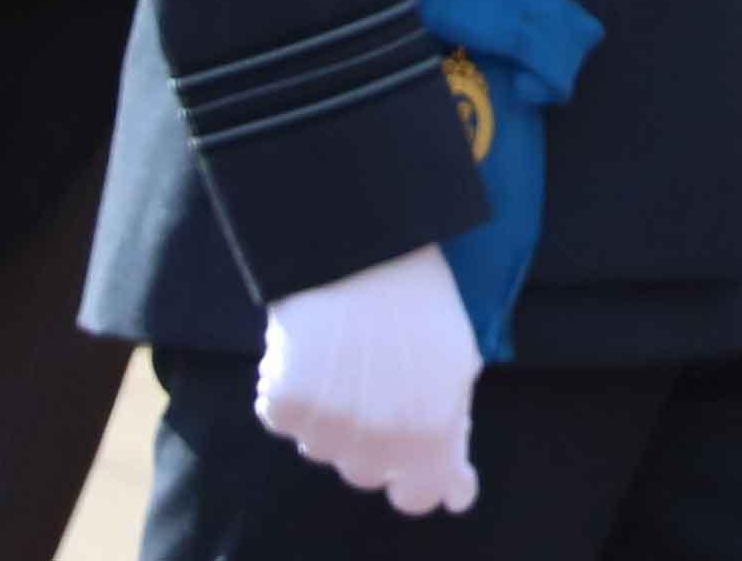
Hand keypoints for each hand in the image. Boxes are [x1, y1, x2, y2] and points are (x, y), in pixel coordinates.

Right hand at [254, 243, 481, 516]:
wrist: (362, 243)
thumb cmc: (417, 297)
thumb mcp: (458, 360)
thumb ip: (454, 430)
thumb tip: (456, 497)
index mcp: (431, 432)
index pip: (417, 497)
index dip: (415, 479)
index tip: (414, 455)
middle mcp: (380, 440)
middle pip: (365, 472)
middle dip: (373, 438)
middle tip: (376, 380)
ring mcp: (329, 425)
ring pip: (322, 447)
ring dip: (332, 415)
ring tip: (347, 355)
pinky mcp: (285, 403)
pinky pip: (283, 417)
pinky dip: (292, 390)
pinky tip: (312, 348)